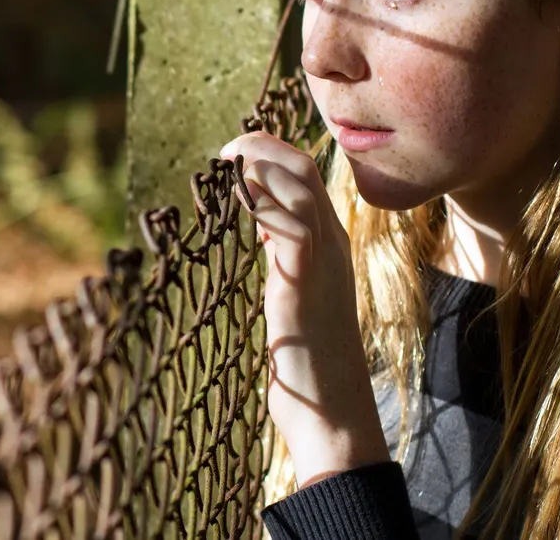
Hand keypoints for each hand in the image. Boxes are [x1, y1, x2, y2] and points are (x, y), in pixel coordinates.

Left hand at [219, 132, 389, 485]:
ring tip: (226, 167)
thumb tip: (265, 233)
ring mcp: (322, 262)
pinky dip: (261, 204)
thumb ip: (287, 259)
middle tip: (225, 155)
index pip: (308, 178)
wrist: (334, 410)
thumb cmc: (312, 360)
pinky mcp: (304, 283)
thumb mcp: (298, 294)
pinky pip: (289, 225)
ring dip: (258, 167)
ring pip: (300, 187)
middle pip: (304, 170)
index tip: (237, 160)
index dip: (272, 156)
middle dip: (262, 149)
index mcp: (330, 246)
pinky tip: (236, 204)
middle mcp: (331, 245)